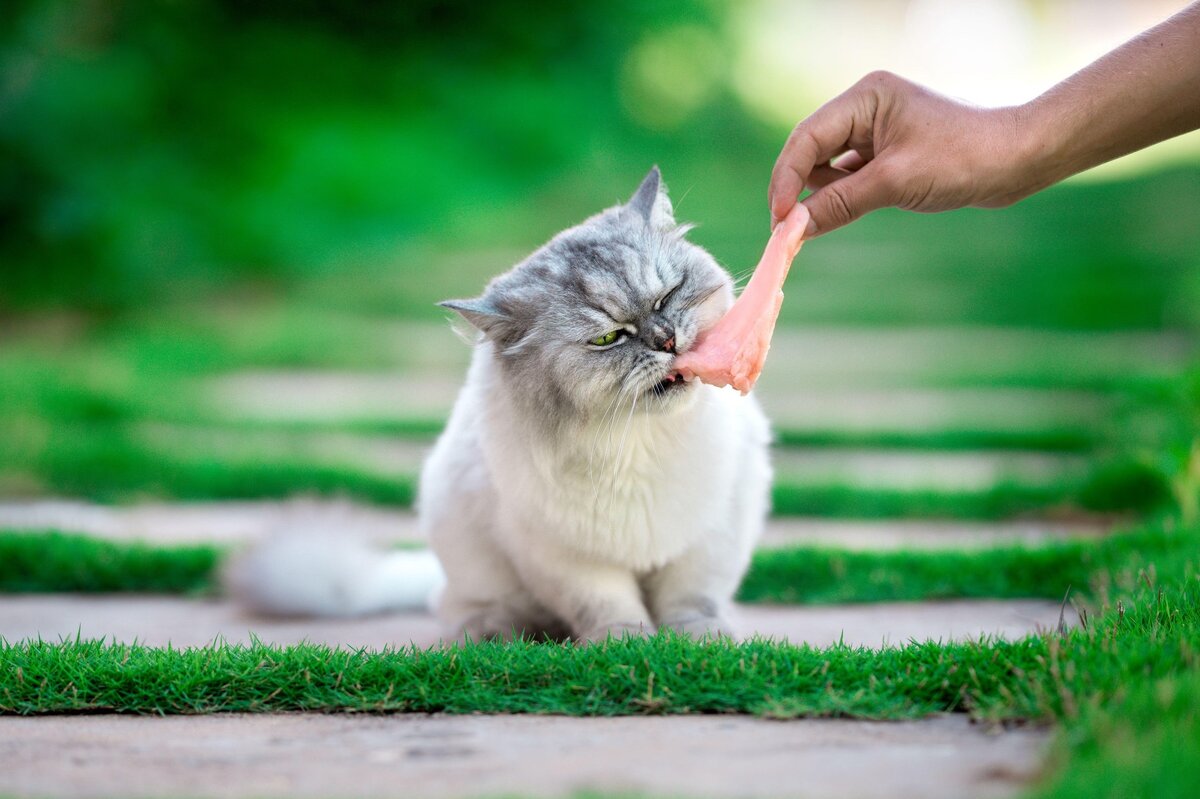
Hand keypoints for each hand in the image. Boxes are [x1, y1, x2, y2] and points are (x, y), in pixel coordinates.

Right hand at [769, 71, 1036, 236]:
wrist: (1017, 160)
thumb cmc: (962, 159)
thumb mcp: (894, 184)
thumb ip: (838, 204)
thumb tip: (792, 229)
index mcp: (865, 98)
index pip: (807, 139)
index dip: (786, 179)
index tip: (779, 220)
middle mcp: (865, 108)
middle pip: (810, 151)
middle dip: (799, 189)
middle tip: (788, 232)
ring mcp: (876, 129)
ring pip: (826, 166)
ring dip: (820, 195)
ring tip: (819, 224)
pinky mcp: (887, 152)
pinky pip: (847, 175)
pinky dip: (840, 196)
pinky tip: (837, 215)